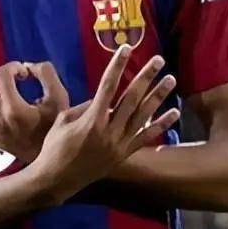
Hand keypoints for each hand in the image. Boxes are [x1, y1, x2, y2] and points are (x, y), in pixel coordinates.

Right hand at [29, 44, 179, 204]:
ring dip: (158, 96)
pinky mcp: (124, 154)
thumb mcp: (62, 121)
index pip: (108, 86)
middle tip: (158, 60)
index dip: (117, 65)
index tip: (126, 49)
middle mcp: (109, 130)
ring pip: (143, 116)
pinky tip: (173, 113)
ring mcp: (119, 143)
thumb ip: (83, 108)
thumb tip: (100, 98)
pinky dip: (161, 125)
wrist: (56, 179)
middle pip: (132, 98)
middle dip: (146, 77)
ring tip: (170, 79)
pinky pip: (146, 137)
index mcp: (91, 119)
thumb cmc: (54, 148)